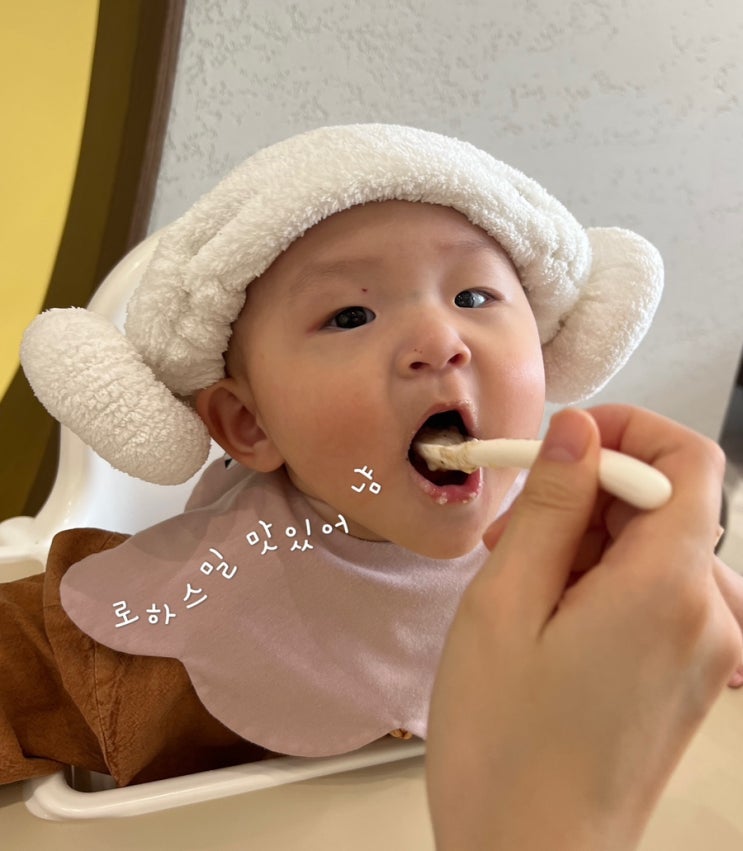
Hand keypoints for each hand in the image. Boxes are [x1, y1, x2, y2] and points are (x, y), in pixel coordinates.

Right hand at [426, 406, 740, 850]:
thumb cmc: (505, 744)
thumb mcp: (505, 604)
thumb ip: (549, 506)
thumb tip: (577, 431)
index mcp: (666, 587)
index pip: (686, 458)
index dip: (626, 431)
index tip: (562, 446)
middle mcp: (709, 615)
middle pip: (665, 503)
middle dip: (586, 495)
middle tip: (509, 532)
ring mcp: (707, 650)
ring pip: (654, 547)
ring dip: (586, 541)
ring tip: (517, 583)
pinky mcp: (690, 675)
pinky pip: (656, 593)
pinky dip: (603, 581)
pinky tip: (548, 615)